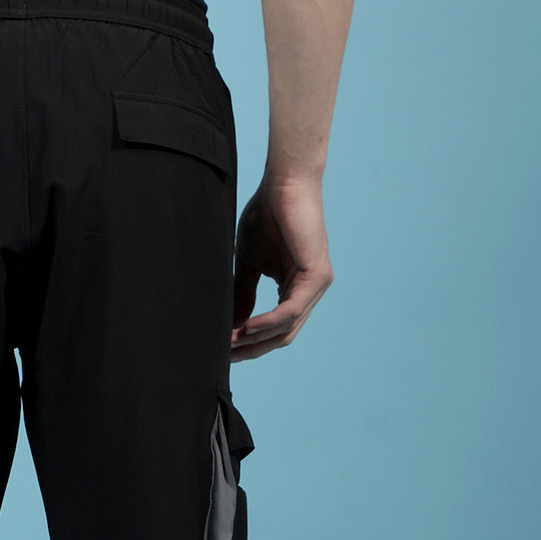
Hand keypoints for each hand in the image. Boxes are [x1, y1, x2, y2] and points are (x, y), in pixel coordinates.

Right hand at [230, 172, 333, 362]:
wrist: (282, 184)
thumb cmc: (266, 215)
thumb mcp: (248, 263)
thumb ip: (242, 293)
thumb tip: (233, 324)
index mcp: (297, 288)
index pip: (276, 328)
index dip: (250, 343)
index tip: (224, 350)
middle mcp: (311, 290)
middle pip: (282, 335)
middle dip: (252, 348)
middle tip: (224, 355)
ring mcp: (317, 285)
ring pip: (286, 328)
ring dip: (255, 340)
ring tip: (229, 344)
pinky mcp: (316, 276)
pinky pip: (290, 311)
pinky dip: (266, 323)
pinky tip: (245, 329)